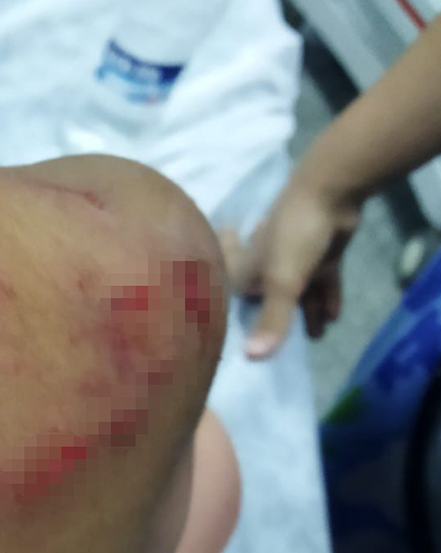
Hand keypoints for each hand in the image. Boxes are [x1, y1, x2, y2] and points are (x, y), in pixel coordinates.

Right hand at [220, 178, 361, 360]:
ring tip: (314, 338)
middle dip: (270, 316)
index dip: (224, 308)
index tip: (218, 326)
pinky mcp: (320, 254)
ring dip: (304, 312)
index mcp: (248, 268)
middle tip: (276, 343)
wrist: (330, 193)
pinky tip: (332, 317)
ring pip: (296, 291)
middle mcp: (266, 264)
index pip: (230, 293)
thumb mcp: (283, 281)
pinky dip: (325, 297)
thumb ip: (272, 319)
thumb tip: (253, 359)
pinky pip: (320, 281)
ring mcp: (294, 259)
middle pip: (264, 295)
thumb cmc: (294, 235)